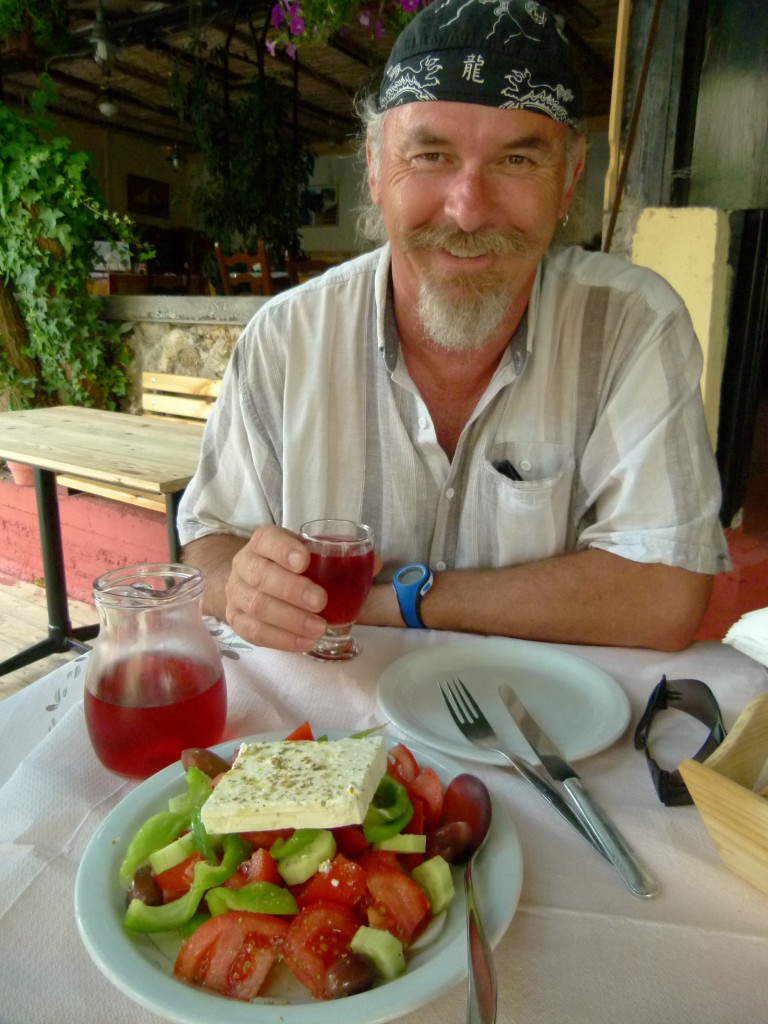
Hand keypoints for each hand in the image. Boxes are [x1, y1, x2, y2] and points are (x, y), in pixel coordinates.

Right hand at [224, 525, 328, 651]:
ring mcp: (236, 593)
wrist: (251, 583)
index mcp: (263, 542)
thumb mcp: (309, 554)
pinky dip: (281, 639)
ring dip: (291, 619)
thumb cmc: (288, 567)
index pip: (267, 540)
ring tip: (319, 628)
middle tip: (321, 601)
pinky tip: (305, 642)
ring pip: (257, 606)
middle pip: (261, 576)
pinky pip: (254, 632)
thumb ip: (339, 557)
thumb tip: (375, 564)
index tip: (304, 561)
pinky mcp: (235, 620)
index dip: (284, 549)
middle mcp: (244, 564)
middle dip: (292, 590)